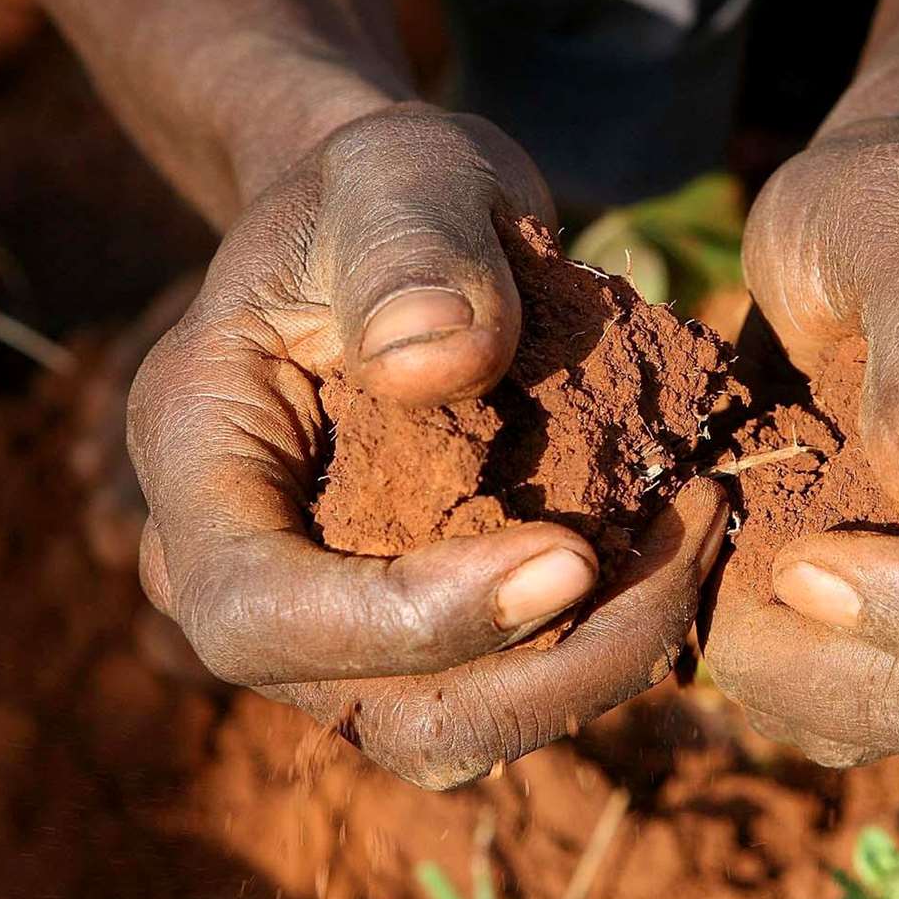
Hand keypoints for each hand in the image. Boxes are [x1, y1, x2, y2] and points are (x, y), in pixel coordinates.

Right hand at [129, 103, 727, 786]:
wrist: (398, 235)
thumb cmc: (387, 192)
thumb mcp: (399, 170)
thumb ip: (410, 246)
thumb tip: (436, 362)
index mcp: (198, 461)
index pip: (262, 613)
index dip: (412, 620)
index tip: (571, 554)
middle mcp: (241, 574)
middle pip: (384, 710)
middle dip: (556, 659)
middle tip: (695, 526)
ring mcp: (331, 625)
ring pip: (464, 728)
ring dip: (602, 659)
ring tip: (700, 525)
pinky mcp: (418, 636)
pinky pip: (512, 690)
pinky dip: (607, 643)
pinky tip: (677, 545)